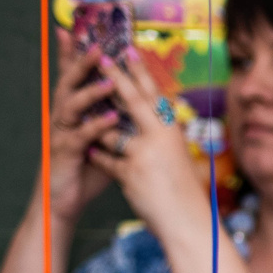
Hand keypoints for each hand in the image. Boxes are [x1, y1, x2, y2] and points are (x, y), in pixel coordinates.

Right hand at [42, 43, 120, 223]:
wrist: (63, 200)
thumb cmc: (85, 170)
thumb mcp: (103, 142)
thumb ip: (114, 124)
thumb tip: (139, 109)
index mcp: (72, 113)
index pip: (73, 79)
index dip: (73, 56)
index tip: (78, 33)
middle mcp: (63, 118)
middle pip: (70, 84)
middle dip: (83, 64)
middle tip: (98, 48)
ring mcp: (61, 133)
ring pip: (72, 106)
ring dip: (92, 92)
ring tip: (110, 81)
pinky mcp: (65, 152)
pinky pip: (81, 136)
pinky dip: (96, 126)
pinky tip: (110, 118)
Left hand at [82, 53, 200, 234]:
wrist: (189, 222)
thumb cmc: (184, 192)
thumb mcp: (177, 157)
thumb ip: (161, 137)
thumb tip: (151, 117)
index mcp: (172, 132)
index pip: (154, 95)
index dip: (140, 72)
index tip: (128, 49)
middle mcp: (160, 138)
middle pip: (133, 101)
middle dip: (114, 76)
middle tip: (101, 55)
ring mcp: (144, 154)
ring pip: (112, 132)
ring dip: (98, 125)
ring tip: (83, 110)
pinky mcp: (131, 173)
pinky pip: (107, 160)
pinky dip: (100, 157)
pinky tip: (92, 154)